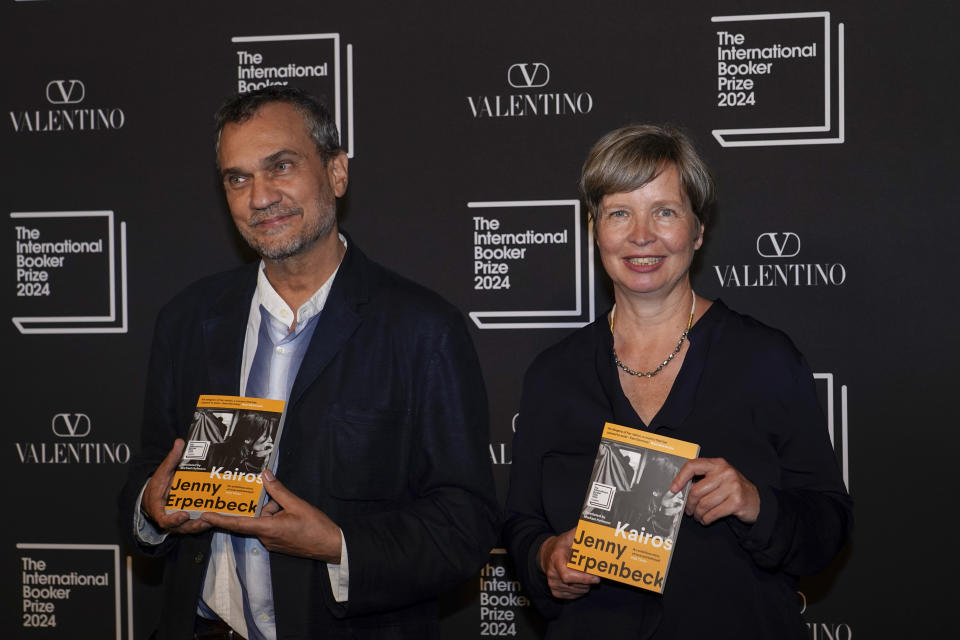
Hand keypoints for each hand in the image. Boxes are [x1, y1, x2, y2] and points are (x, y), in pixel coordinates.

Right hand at [141, 439, 212, 534]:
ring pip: (190, 528)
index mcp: (159, 509)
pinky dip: (205, 523)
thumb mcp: (163, 472)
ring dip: (202, 526)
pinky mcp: (187, 521)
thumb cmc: (158, 485)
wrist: (155, 496)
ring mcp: (179, 522)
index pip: (165, 520)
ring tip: (214, 519)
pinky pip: (196, 524)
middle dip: (194, 525)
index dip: (174, 520)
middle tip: (206, 519)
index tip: (183, 514)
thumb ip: (171, 459)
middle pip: (182, 527)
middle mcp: (170, 518)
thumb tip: (179, 442)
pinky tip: (217, 517)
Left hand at [201, 470, 342, 561]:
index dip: (220, 519)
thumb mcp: (297, 505)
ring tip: (294, 510)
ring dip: (276, 512)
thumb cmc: (315, 527)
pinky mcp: (278, 543)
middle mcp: (266, 538)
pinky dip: (279, 518)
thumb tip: (265, 476)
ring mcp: (272, 542)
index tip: (204, 516)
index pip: (238, 524)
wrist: (331, 546)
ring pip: (265, 521)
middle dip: (268, 506)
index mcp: (268, 529)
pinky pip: (271, 526)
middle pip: (256, 517)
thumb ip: (278, 490)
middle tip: (284, 503)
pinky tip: (294, 516)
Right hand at [537, 528, 599, 598]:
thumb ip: (579, 534)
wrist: (547, 554)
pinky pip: (572, 596)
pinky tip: (581, 583)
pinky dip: (580, 591)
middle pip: (574, 585)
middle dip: (588, 582)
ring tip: (588, 577)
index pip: (568, 576)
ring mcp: (552, 584)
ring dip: (585, 586)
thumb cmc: (560, 545)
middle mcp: (552, 573)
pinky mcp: (555, 591)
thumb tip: (593, 529)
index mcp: (556, 559)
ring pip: (576, 591)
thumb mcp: (569, 537)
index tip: (596, 578)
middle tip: (595, 576)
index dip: (583, 579)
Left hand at [670, 457, 759, 525]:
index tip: (673, 489)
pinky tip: (706, 519)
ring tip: (698, 516)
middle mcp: (725, 473)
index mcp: (718, 464)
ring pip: (704, 504)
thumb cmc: (733, 489)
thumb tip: (680, 489)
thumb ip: (703, 479)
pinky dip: (706, 519)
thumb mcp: (720, 477)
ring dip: (698, 514)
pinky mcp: (737, 502)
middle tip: (688, 510)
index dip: (680, 478)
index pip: (693, 466)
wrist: (757, 501)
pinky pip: (713, 513)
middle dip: (689, 504)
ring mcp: (732, 487)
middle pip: (696, 490)